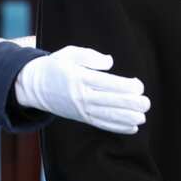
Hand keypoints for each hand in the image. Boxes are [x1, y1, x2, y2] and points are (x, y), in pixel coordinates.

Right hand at [14, 46, 149, 133]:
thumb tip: (110, 62)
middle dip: (129, 104)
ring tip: (142, 117)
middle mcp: (79, 96)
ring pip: (106, 115)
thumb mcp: (69, 53)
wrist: (33, 86)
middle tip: (146, 103)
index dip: (124, 86)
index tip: (138, 86)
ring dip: (126, 118)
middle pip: (108, 101)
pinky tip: (132, 127)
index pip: (105, 84)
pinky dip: (117, 127)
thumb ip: (90, 56)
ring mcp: (80, 109)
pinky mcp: (81, 117)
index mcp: (78, 77)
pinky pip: (101, 124)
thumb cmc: (55, 66)